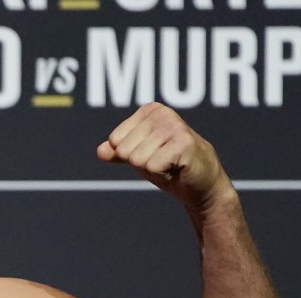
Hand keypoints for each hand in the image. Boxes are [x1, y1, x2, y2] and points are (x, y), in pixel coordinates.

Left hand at [97, 102, 230, 208]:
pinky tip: (177, 168)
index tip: (151, 154)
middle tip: (162, 162)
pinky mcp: (184, 143)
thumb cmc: (169, 167)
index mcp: (150, 111)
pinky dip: (162, 174)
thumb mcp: (138, 157)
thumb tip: (100, 151)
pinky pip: (152, 166)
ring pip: (137, 158)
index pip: (115, 140)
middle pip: (125, 149)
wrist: (200, 184)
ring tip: (169, 164)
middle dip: (141, 163)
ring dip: (152, 169)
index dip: (130, 155)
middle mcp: (162, 113)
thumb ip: (117, 152)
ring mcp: (174, 127)